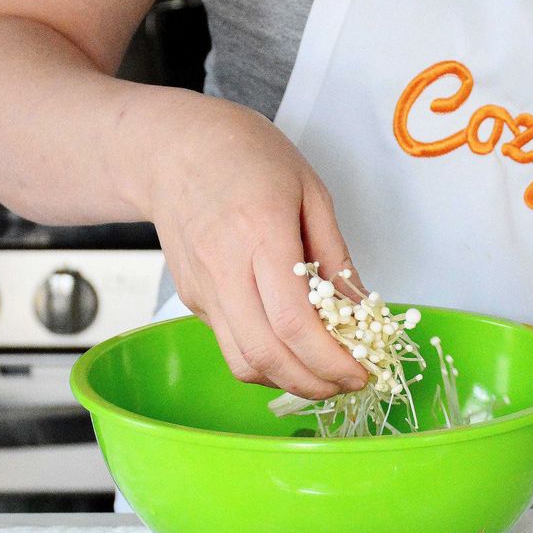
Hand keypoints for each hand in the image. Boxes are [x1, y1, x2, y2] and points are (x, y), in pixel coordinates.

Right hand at [147, 97, 366, 398]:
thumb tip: (361, 310)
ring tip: (321, 371)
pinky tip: (290, 341)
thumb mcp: (309, 191)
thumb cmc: (244, 156)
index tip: (360, 372)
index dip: (330, 360)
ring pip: (242, 362)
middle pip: (265, 355)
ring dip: (286, 380)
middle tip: (346, 382)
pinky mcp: (191, 299)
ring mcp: (202, 289)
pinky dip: (265, 356)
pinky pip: (231, 342)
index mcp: (260, 234)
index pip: (293, 323)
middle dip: (313, 383)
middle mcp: (224, 269)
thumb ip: (335, 256)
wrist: (171, 149)